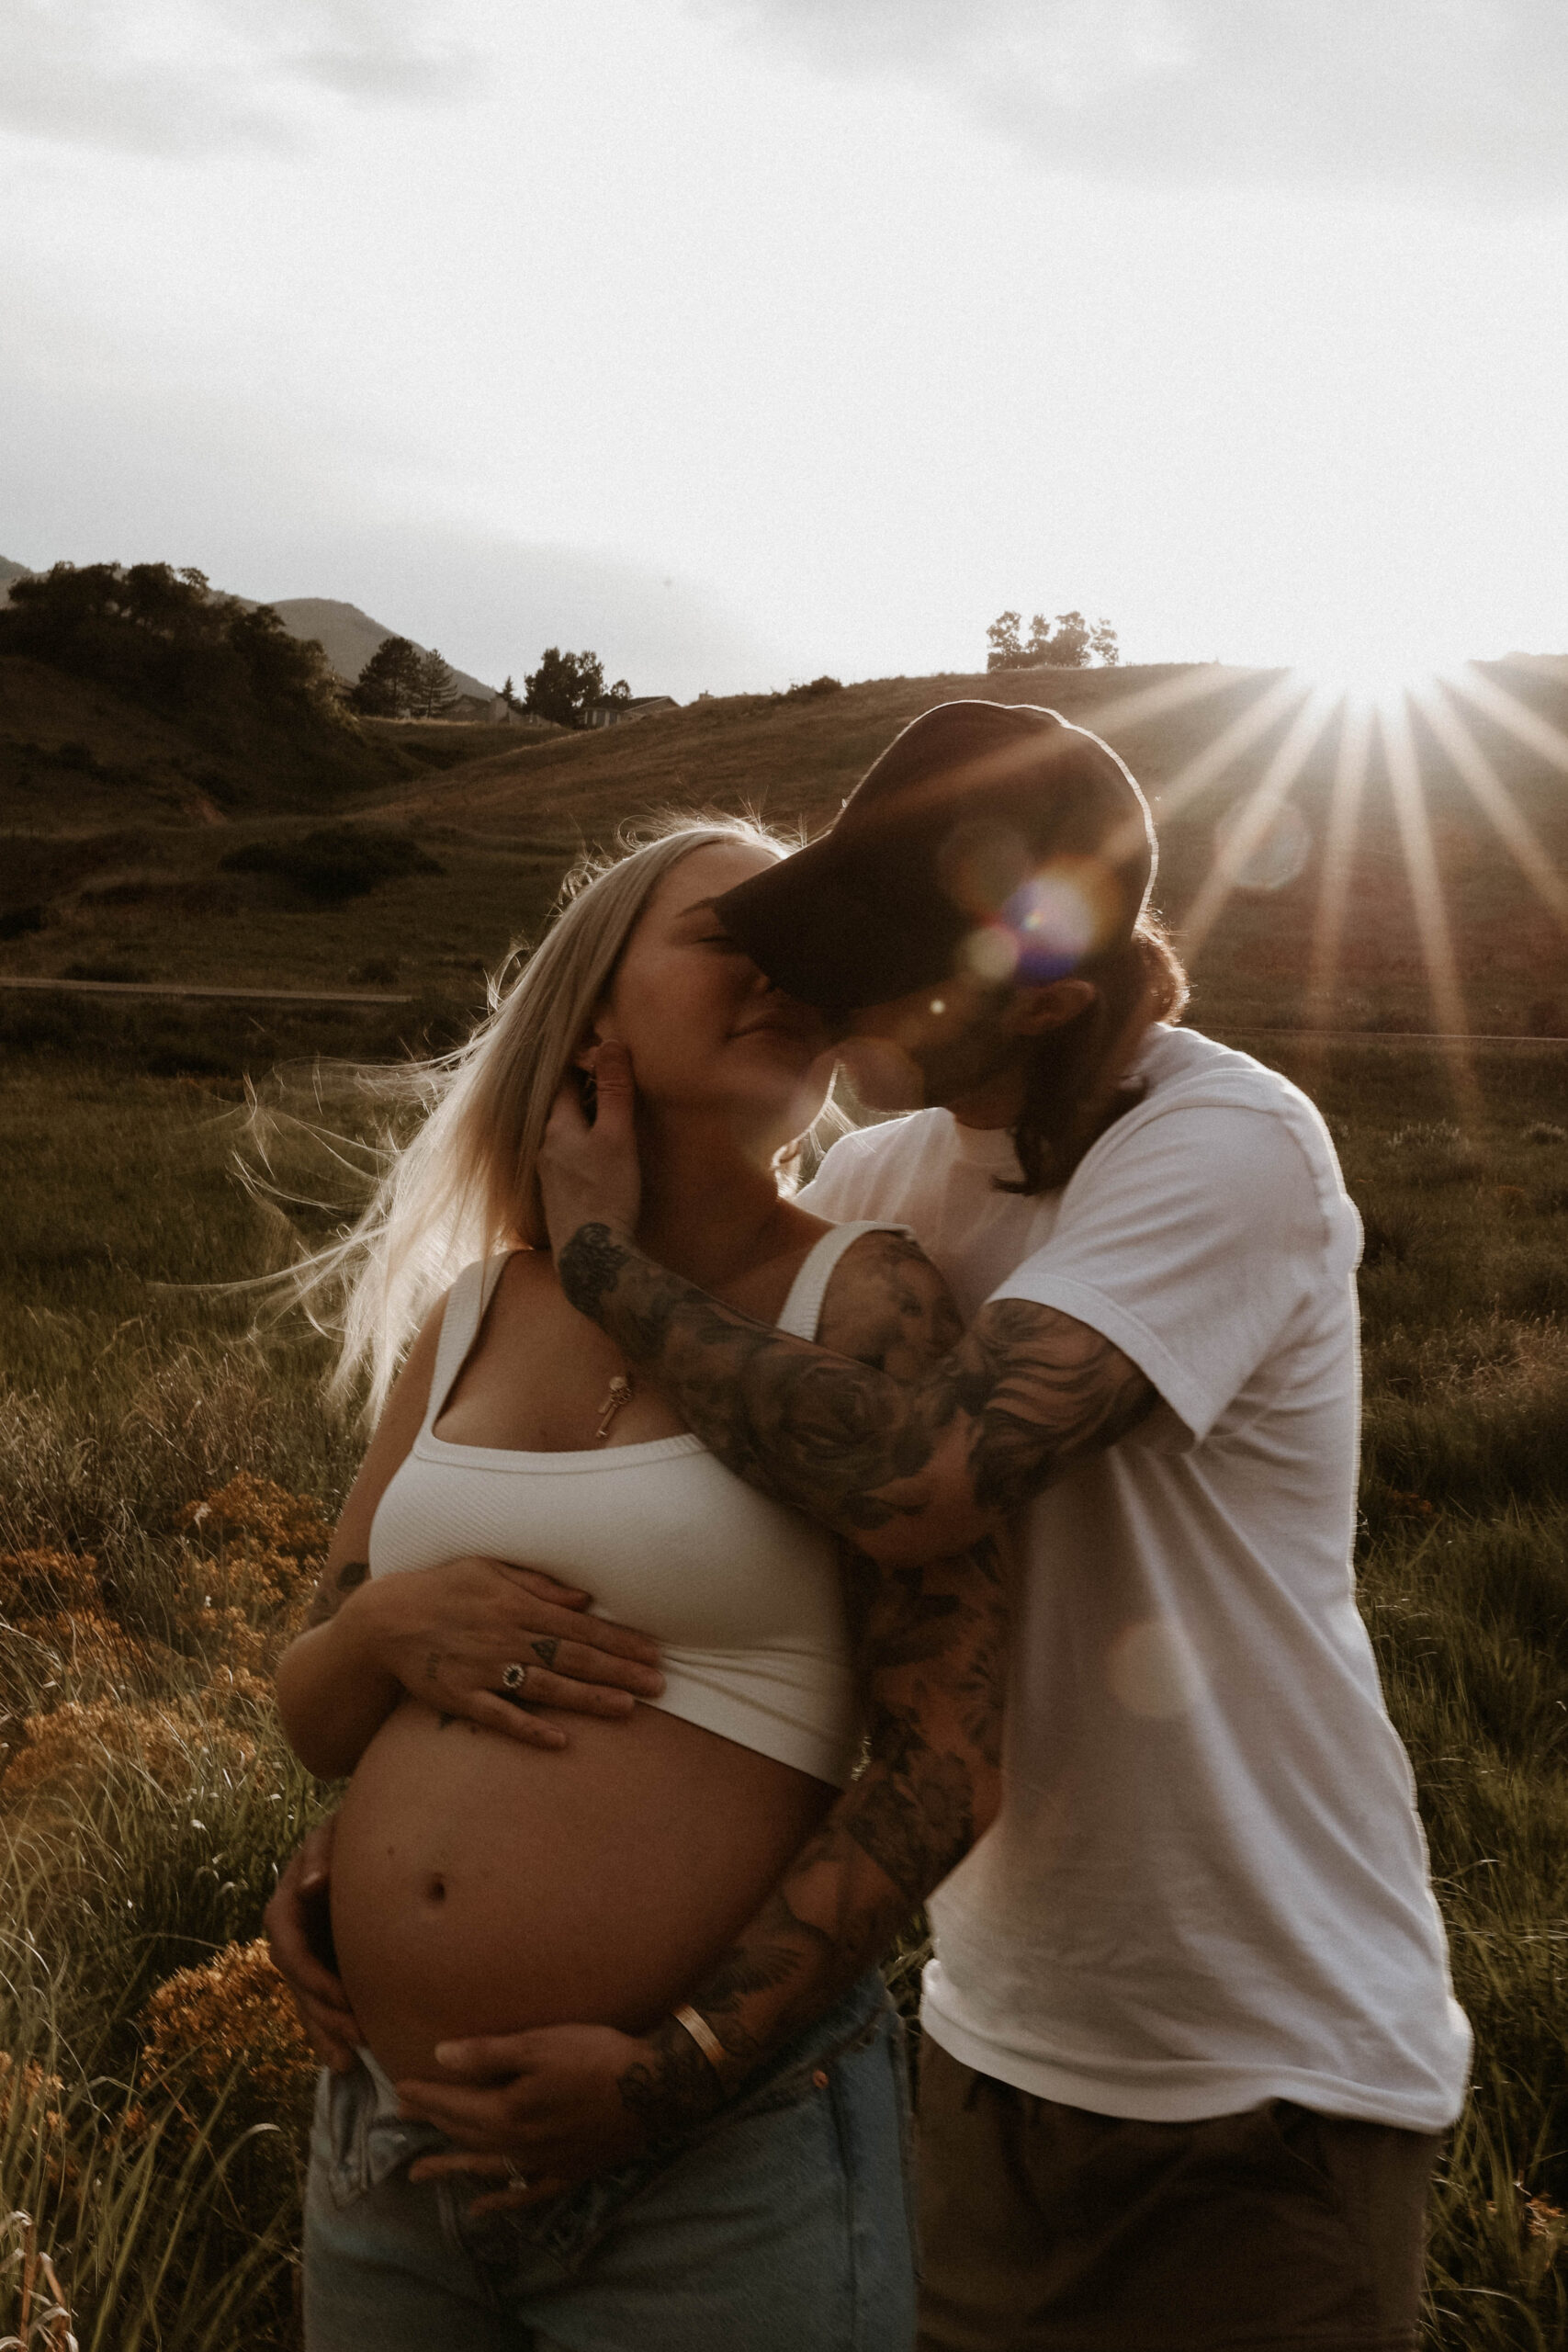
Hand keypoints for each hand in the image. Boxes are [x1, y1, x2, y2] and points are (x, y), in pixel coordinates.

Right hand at [263, 1818, 360, 2072]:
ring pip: (306, 2002)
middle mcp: (291, 1935)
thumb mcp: (335, 1830)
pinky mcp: (323, 1967)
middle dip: (324, 2014)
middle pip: (298, 1984)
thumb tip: (310, 1884)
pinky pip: (319, 2005)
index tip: (341, 1996)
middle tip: (359, 2037)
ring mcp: (307, 1955)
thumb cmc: (351, 1829)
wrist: (368, 1835)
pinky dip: (329, 2033)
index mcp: (287, 1905)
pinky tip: (345, 2062)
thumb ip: (321, 1852)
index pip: (287, 1946)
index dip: (310, 1975)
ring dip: (325, 2033)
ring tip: (349, 2062)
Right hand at [358, 1557, 663, 1751]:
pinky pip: (501, 1717)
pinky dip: (530, 1729)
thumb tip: (584, 1597)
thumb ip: (539, 1582)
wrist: (386, 1619)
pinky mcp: (462, 1697)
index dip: (620, 1641)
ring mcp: (485, 1669)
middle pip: (573, 1658)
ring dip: (589, 1699)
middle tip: (659, 1684)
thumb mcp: (490, 1568)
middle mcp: (508, 1637)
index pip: (581, 1626)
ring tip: (629, 1708)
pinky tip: (560, 1741)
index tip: (653, 1652)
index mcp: (518, 1605)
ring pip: (546, 1687)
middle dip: (619, 1671)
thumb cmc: (444, 1588)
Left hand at [398, 2023, 670, 2211]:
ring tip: (419, 2173)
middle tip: (404, 2116)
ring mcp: (541, 2164)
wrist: (653, 2090)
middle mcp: (517, 2145)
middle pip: (465, 2133)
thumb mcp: (539, 2044)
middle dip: (433, 2122)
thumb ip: (488, 2054)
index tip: (399, 2090)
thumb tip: (439, 2057)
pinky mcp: (566, 2173)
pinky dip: (501, 2202)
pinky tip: (483, 2209)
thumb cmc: (595, 2057)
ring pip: (485, 2167)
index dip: (426, 2095)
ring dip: (451, 2167)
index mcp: (507, 2111)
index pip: (455, 2103)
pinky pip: (525, 2195)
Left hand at [539, 1039, 641, 1262]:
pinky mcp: (555, 1198)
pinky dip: (579, 1148)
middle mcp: (544, 1147)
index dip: (580, 1062)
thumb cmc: (606, 1194)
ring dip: (580, 1122)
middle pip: (561, 1108)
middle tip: (605, 1078)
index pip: (563, 1080)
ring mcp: (546, 1175)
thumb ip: (615, 1091)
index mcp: (556, 1127)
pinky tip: (595, 1158)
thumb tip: (611, 1044)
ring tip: (604, 1116)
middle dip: (581, 1092)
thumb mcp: (618, 1137)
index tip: (596, 1049)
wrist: (590, 1258)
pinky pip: (564, 1159)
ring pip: (562, 1135)